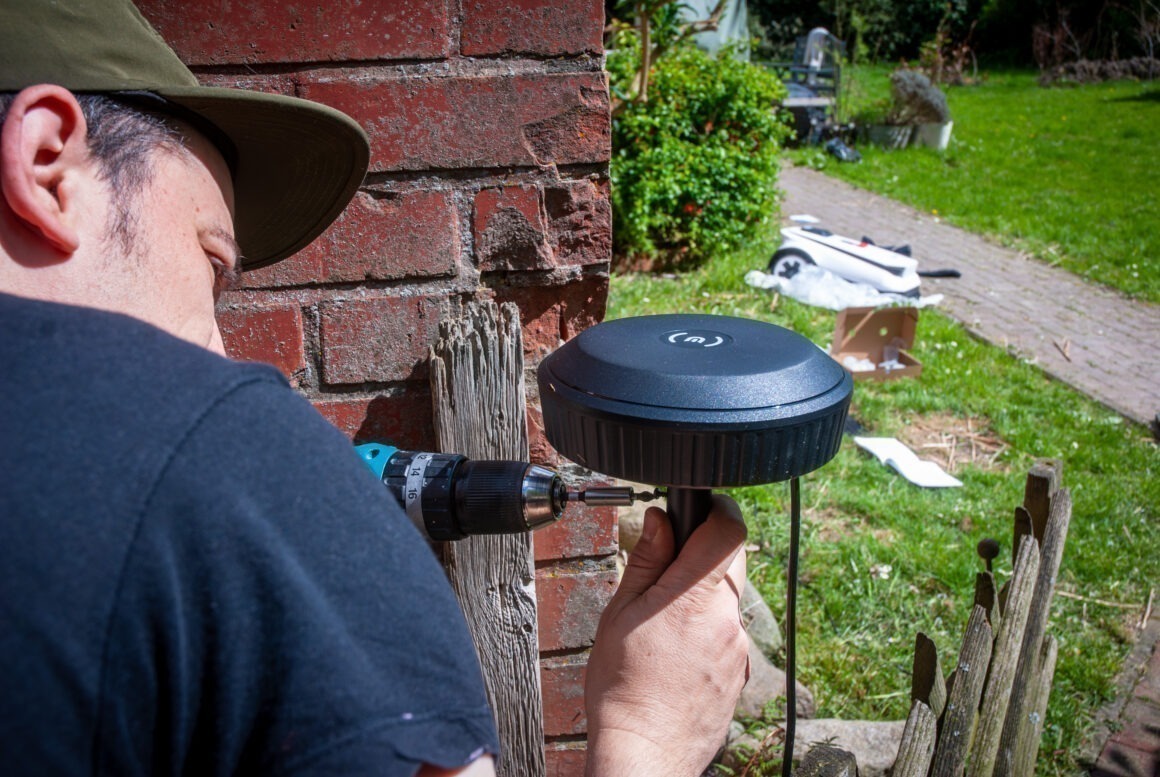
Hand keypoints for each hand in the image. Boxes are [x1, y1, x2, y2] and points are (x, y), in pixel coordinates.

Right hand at [584, 495, 748, 775]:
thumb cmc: (623, 688)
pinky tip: (676, 653)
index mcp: (694, 597)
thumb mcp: (620, 612)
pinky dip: (708, 631)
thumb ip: (646, 560)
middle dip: (704, 555)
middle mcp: (727, 619)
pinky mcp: (742, 672)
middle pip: (732, 561)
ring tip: (664, 624)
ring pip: (730, 600)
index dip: (716, 510)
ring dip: (704, 597)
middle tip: (667, 572)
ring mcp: (739, 648)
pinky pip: (729, 633)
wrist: (645, 753)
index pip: (729, 529)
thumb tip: (659, 519)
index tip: (697, 509)